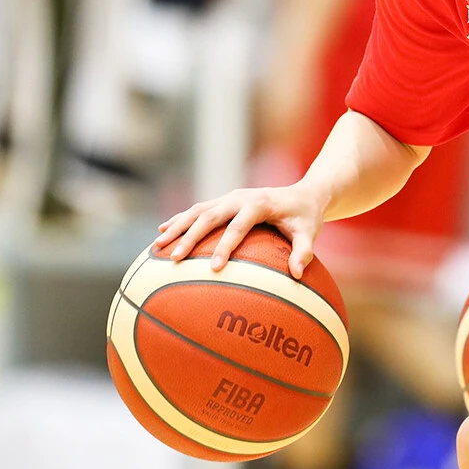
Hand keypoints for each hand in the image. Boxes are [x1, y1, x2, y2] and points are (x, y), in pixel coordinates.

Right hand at [153, 182, 327, 278]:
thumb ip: (304, 251)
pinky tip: (162, 233)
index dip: (225, 245)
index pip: (239, 225)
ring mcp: (229, 197)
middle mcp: (240, 197)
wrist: (303, 194)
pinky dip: (179, 220)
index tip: (213, 267)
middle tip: (176, 259)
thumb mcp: (310, 232)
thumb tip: (297, 275)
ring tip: (158, 247)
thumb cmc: (305, 217)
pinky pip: (197, 210)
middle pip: (210, 215)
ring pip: (197, 210)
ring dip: (177, 227)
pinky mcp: (223, 201)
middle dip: (191, 236)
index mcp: (259, 203)